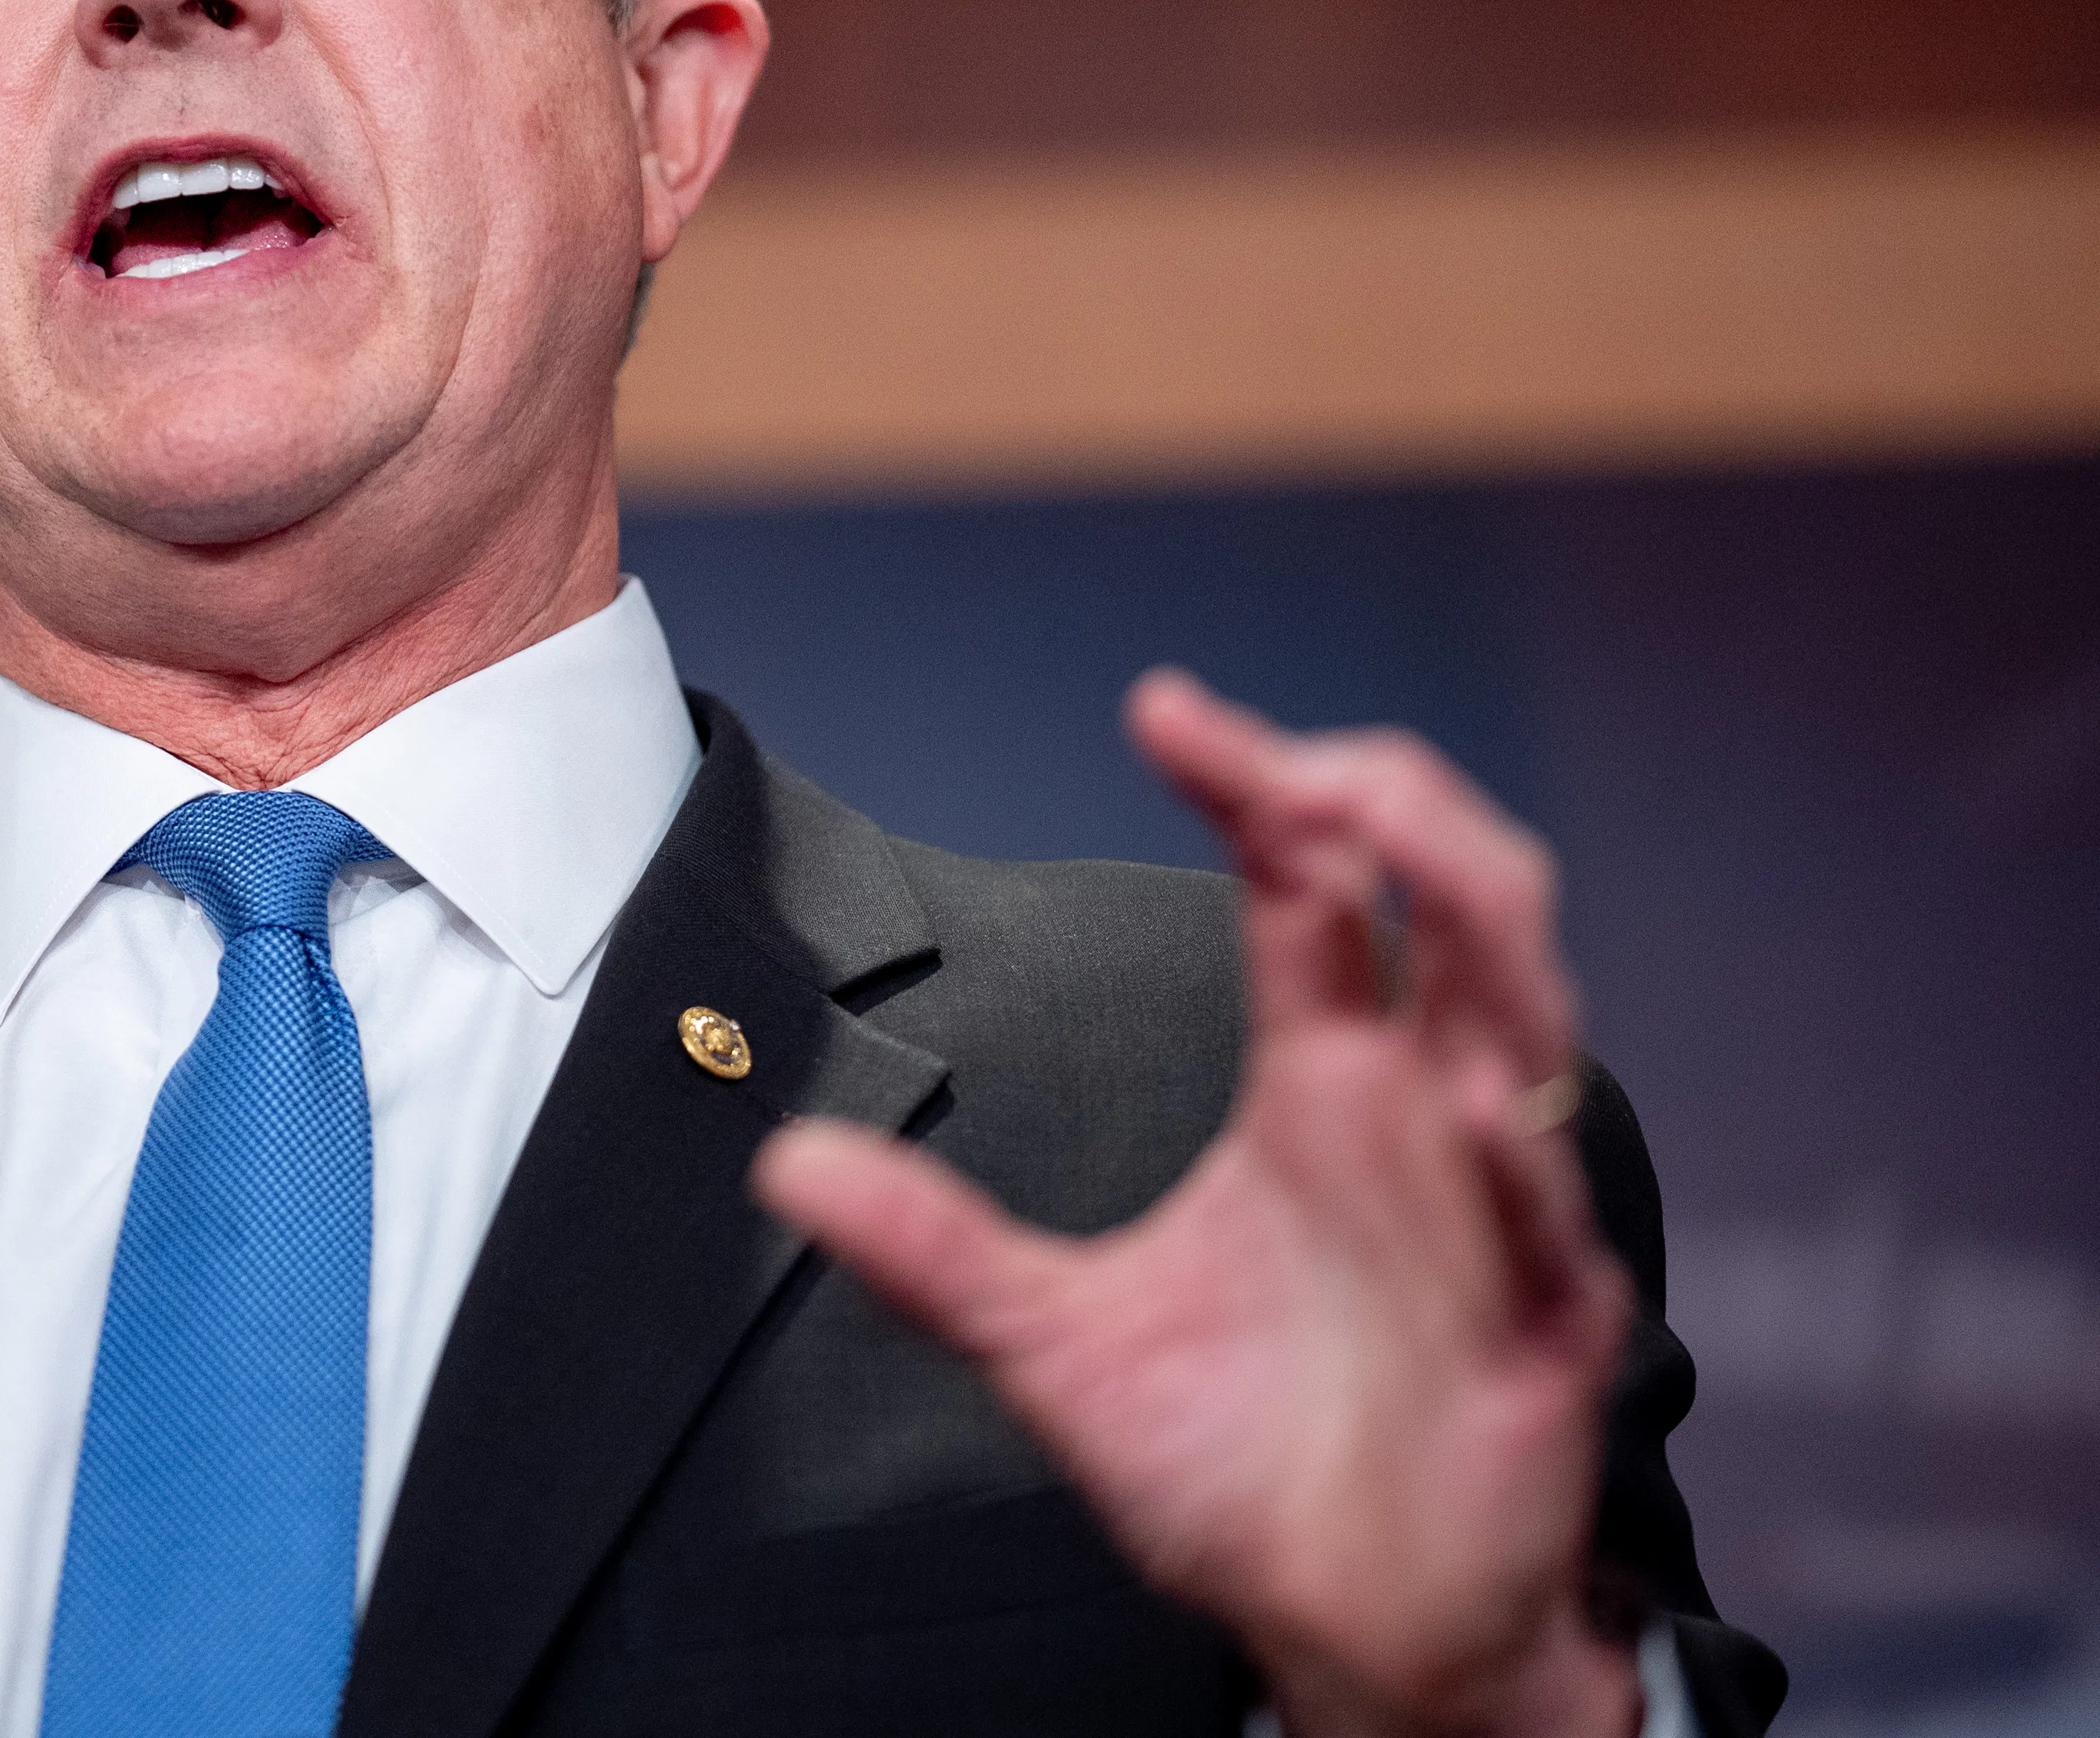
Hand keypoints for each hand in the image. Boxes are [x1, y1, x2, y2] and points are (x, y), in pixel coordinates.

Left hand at [751, 670, 1639, 1737]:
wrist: (1350, 1633)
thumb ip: (933, 1248)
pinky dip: (1518, 1160)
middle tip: (1298, 760)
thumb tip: (785, 1160)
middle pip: (1456, 900)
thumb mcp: (1053, 1344)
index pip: (1312, 888)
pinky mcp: (1550, 1336)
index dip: (1257, 781)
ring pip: (1533, 1021)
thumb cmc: (1244, 1469)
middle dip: (1395, 802)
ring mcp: (1500, 1218)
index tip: (1164, 708)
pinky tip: (1463, 1104)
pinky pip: (1556, 1225)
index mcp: (1324, 1092)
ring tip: (1377, 841)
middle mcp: (1424, 1122)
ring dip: (1473, 920)